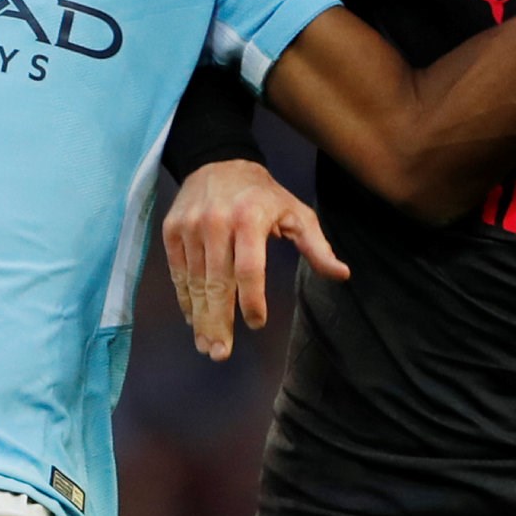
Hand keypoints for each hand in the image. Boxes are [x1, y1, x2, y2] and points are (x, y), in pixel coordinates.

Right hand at [162, 159, 349, 360]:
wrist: (217, 161)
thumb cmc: (264, 195)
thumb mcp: (297, 213)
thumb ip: (317, 247)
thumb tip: (343, 275)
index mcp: (249, 218)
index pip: (248, 268)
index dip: (251, 300)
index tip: (257, 323)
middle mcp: (215, 222)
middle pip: (216, 282)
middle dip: (218, 321)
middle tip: (220, 354)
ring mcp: (190, 226)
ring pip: (195, 282)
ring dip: (200, 318)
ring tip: (207, 346)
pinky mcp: (172, 230)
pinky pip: (178, 272)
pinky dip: (186, 298)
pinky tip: (194, 320)